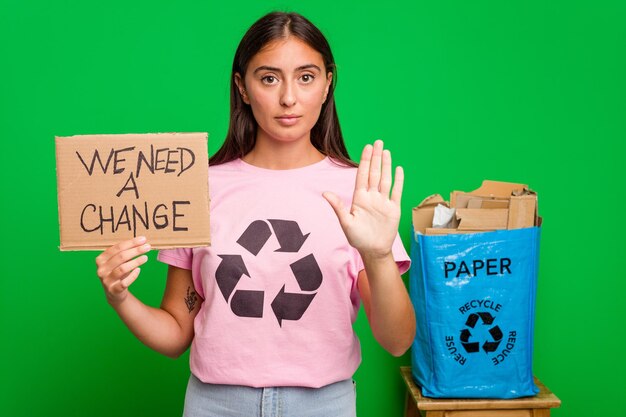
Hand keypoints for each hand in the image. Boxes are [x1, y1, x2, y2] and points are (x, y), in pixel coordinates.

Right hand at [95, 236, 150, 304]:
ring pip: (123, 269)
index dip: (131, 243)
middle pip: (121, 257)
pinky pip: (125, 282)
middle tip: (147, 247)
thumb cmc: (117, 272)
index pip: (117, 248)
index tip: (143, 239)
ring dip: (136, 262)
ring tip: (145, 257)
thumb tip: (142, 241)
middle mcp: (101, 269)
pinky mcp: (113, 290)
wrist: (114, 293)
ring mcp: (106, 280)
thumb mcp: (118, 261)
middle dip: (136, 250)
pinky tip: (138, 270)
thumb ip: (126, 251)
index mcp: (101, 259)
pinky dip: (133, 275)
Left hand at [323, 140, 402, 258]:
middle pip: (375, 173)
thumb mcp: (346, 222)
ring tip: (386, 151)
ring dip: (386, 165)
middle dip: (376, 157)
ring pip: (386, 179)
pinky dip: (398, 180)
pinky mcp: (393, 208)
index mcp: (360, 198)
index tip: (367, 147)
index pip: (363, 175)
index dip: (365, 161)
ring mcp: (383, 201)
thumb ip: (337, 206)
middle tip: (377, 142)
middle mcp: (372, 197)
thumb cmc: (357, 238)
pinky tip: (399, 169)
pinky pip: (396, 191)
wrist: (373, 250)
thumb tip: (325, 193)